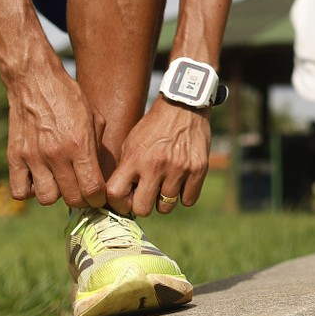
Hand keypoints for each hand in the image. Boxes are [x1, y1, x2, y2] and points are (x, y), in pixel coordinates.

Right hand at [5, 64, 106, 208]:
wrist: (35, 80)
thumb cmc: (69, 98)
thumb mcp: (95, 118)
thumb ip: (98, 149)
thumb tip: (101, 176)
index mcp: (80, 144)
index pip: (92, 189)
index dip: (98, 197)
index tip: (98, 195)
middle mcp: (56, 154)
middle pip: (72, 198)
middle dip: (81, 198)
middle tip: (81, 189)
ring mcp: (33, 157)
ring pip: (47, 198)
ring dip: (55, 194)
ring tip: (58, 181)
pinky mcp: (15, 157)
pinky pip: (20, 192)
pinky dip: (30, 190)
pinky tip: (37, 178)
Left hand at [107, 97, 212, 216]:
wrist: (183, 106)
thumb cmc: (153, 127)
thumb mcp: (131, 142)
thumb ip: (125, 170)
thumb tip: (118, 198)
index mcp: (134, 158)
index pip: (116, 195)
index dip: (118, 203)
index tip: (124, 200)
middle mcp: (155, 165)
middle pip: (142, 209)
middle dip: (141, 205)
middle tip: (145, 195)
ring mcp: (178, 169)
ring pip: (166, 207)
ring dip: (163, 200)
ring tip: (164, 184)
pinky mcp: (198, 169)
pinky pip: (188, 200)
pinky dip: (184, 195)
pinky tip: (180, 181)